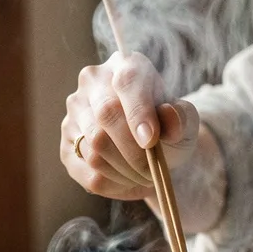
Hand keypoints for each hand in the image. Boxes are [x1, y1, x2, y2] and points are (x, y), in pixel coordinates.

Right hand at [60, 51, 199, 199]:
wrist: (151, 147)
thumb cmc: (168, 127)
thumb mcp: (185, 121)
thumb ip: (181, 117)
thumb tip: (169, 118)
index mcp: (125, 65)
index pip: (127, 83)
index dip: (138, 113)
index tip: (150, 141)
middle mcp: (92, 83)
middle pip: (105, 118)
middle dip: (135, 153)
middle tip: (153, 171)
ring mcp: (74, 113)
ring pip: (95, 150)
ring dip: (125, 173)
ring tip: (144, 176)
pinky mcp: (66, 145)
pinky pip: (88, 174)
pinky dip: (114, 186)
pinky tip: (129, 182)